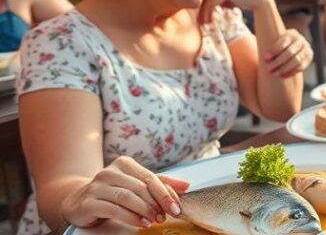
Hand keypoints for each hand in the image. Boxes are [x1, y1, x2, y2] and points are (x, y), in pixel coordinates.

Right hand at [60, 156, 189, 228]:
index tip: (177, 208)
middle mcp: (110, 172)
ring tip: (155, 220)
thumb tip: (186, 185)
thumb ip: (160, 184)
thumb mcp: (137, 185)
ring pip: (127, 197)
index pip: (151, 178)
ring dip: (145, 210)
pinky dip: (130, 217)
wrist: (77, 201)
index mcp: (125, 164)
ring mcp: (97, 186)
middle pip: (140, 188)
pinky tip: (140, 223)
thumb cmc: (113, 192)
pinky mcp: (88, 202)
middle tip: (166, 217)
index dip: (166, 193)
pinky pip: (113, 209)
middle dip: (157, 204)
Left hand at [197, 0, 271, 25]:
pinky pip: (212, 2)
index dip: (200, 3)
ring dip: (203, 13)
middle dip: (200, 9)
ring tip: (203, 23)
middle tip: (199, 21)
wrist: (259, 0)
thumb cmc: (242, 0)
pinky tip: (209, 21)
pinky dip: (208, 13)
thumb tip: (200, 4)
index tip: (199, 16)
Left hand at [264, 30, 311, 77]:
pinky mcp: (309, 58)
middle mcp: (301, 40)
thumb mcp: (275, 39)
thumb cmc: (278, 45)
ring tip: (274, 74)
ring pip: (297, 60)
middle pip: (290, 52)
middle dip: (278, 62)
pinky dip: (291, 72)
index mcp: (291, 34)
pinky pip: (301, 67)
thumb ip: (269, 40)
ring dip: (284, 68)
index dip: (275, 50)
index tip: (265, 58)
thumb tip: (255, 43)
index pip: (284, 42)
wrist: (292, 47)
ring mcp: (307, 49)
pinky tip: (282, 76)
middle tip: (268, 69)